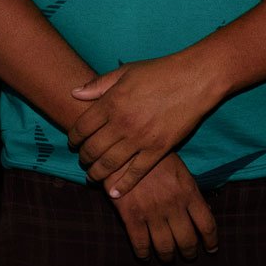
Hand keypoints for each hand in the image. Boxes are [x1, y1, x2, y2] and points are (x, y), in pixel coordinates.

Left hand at [68, 53, 220, 197]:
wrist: (193, 80)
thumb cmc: (158, 72)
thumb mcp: (124, 72)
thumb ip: (98, 85)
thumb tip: (74, 93)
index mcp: (111, 102)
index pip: (82, 127)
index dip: (73, 138)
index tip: (72, 143)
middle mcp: (122, 123)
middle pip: (93, 148)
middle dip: (83, 157)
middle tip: (82, 161)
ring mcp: (140, 139)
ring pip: (110, 163)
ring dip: (97, 173)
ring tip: (92, 176)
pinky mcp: (158, 150)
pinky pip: (136, 172)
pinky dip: (123, 185)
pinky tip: (114, 193)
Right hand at [109, 152, 216, 261]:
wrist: (123, 148)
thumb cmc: (153, 156)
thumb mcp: (179, 169)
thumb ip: (191, 191)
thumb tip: (206, 211)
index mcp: (188, 192)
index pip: (207, 225)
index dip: (211, 242)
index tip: (211, 249)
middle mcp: (173, 205)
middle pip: (187, 241)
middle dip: (189, 253)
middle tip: (188, 255)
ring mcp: (152, 212)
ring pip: (166, 247)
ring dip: (168, 256)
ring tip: (167, 257)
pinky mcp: (131, 215)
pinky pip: (140, 244)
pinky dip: (144, 254)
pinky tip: (145, 255)